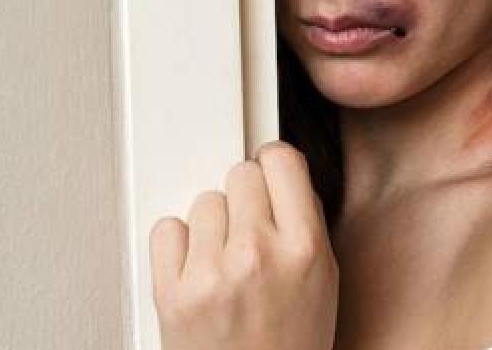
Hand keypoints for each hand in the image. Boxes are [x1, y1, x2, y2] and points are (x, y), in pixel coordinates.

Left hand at [150, 140, 339, 349]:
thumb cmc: (290, 345)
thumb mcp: (324, 280)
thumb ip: (303, 223)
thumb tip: (279, 177)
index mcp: (306, 249)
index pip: (281, 160)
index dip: (274, 167)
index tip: (270, 178)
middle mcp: (259, 255)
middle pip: (240, 174)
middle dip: (245, 199)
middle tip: (250, 232)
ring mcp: (212, 274)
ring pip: (204, 201)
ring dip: (213, 224)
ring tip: (226, 261)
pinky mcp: (173, 294)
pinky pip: (168, 229)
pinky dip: (178, 246)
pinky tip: (197, 269)